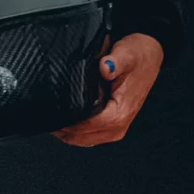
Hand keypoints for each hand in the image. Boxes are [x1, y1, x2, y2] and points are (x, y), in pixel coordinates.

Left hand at [54, 31, 163, 147]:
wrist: (149, 58)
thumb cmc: (138, 56)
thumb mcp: (128, 53)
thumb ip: (115, 61)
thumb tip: (105, 67)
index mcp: (120, 113)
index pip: (85, 126)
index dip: (67, 121)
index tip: (51, 112)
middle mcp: (118, 126)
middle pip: (79, 137)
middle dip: (62, 127)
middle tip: (44, 113)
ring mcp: (114, 130)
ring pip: (80, 140)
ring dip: (65, 131)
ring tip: (51, 115)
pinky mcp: (110, 127)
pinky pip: (86, 136)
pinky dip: (73, 131)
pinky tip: (64, 118)